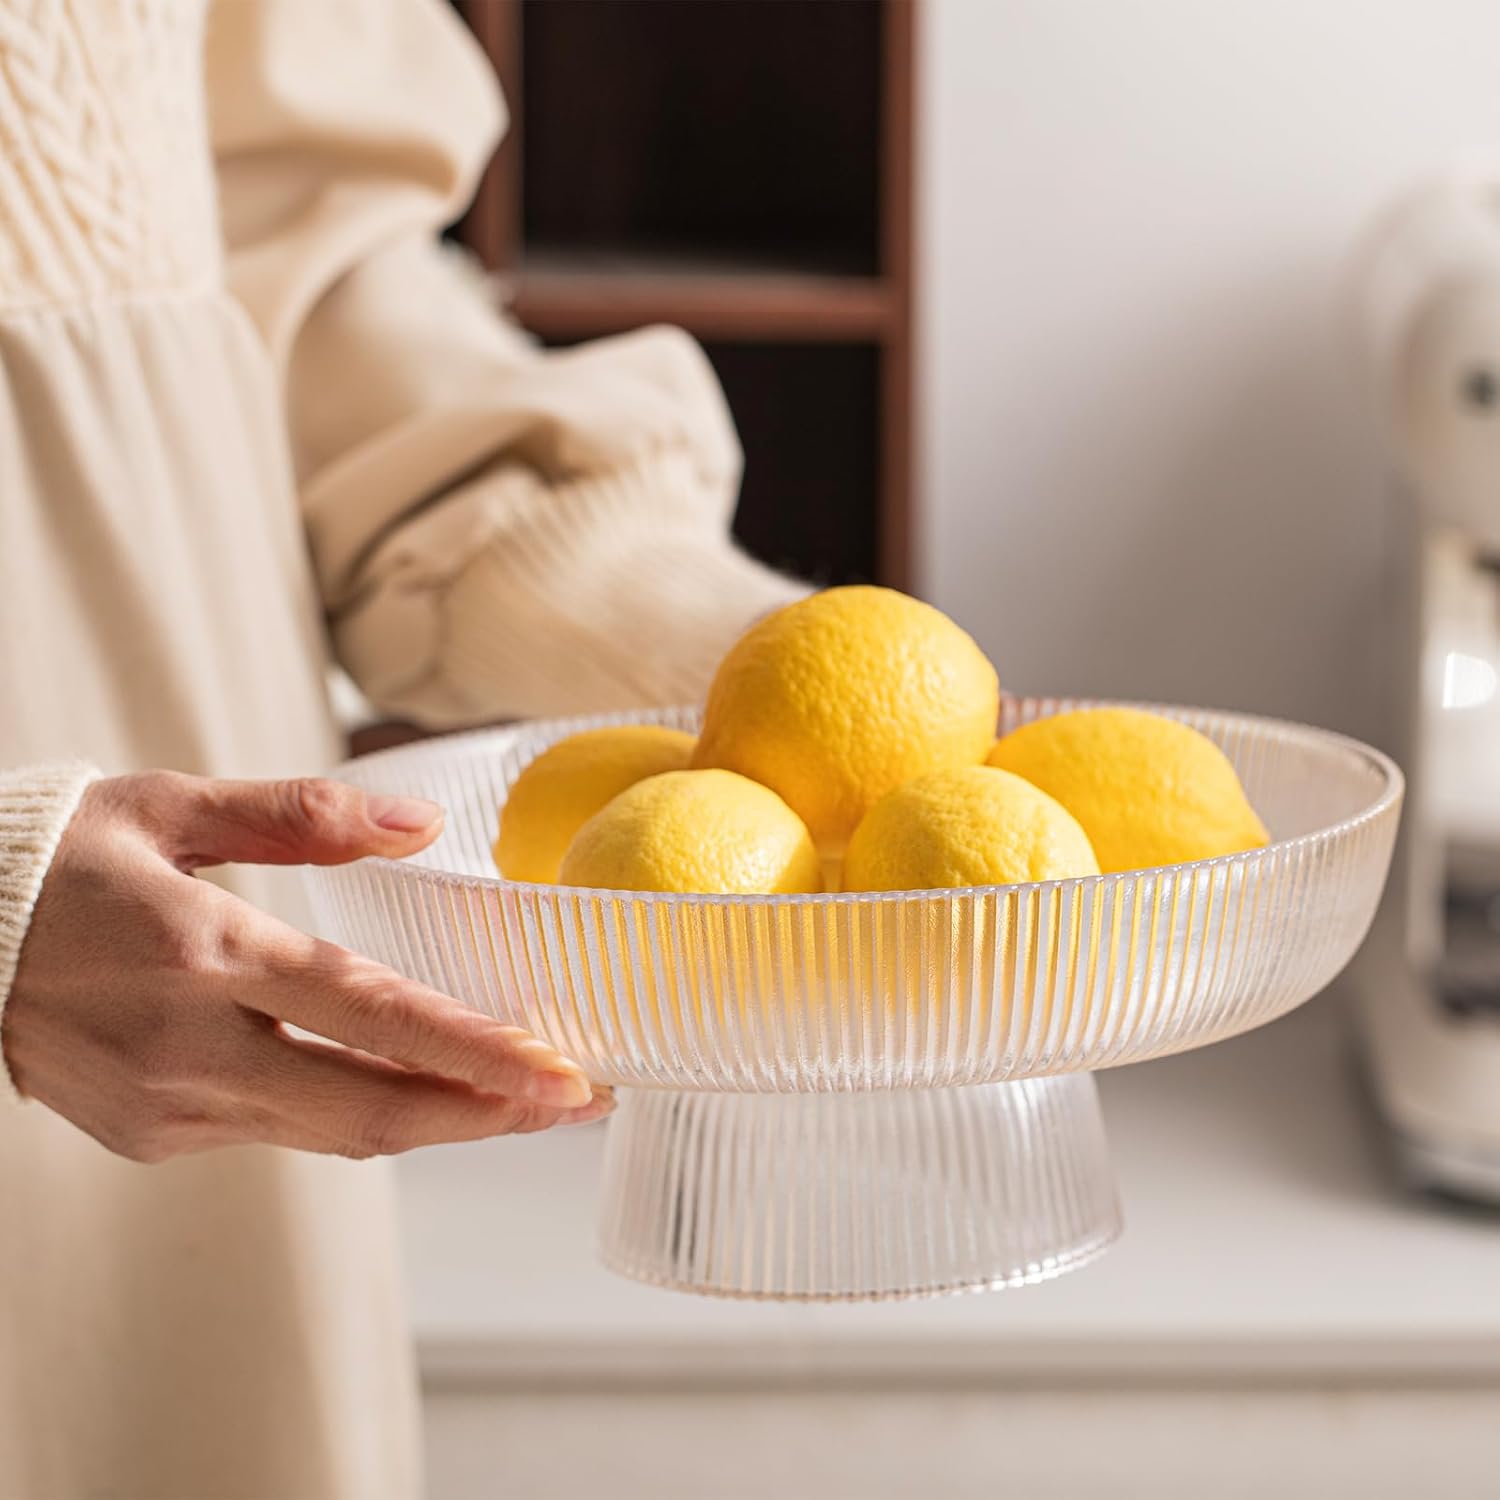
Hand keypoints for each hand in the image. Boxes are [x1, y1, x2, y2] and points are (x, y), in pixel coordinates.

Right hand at [3, 772, 611, 1160]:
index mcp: (202, 953)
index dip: (476, 1055)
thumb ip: (304, 814)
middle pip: (370, 1108)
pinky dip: (354, 1108)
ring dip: (436, 1117)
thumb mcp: (173, 805)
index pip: (369, 1017)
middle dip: (487, 1113)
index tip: (562, 1076)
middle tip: (576, 1101)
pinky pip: (280, 1129)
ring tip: (522, 1097)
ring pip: (334, 1130)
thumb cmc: (59, 861)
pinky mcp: (149, 1135)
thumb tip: (424, 824)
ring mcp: (164, 1107)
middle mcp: (187, 1048)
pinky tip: (406, 1083)